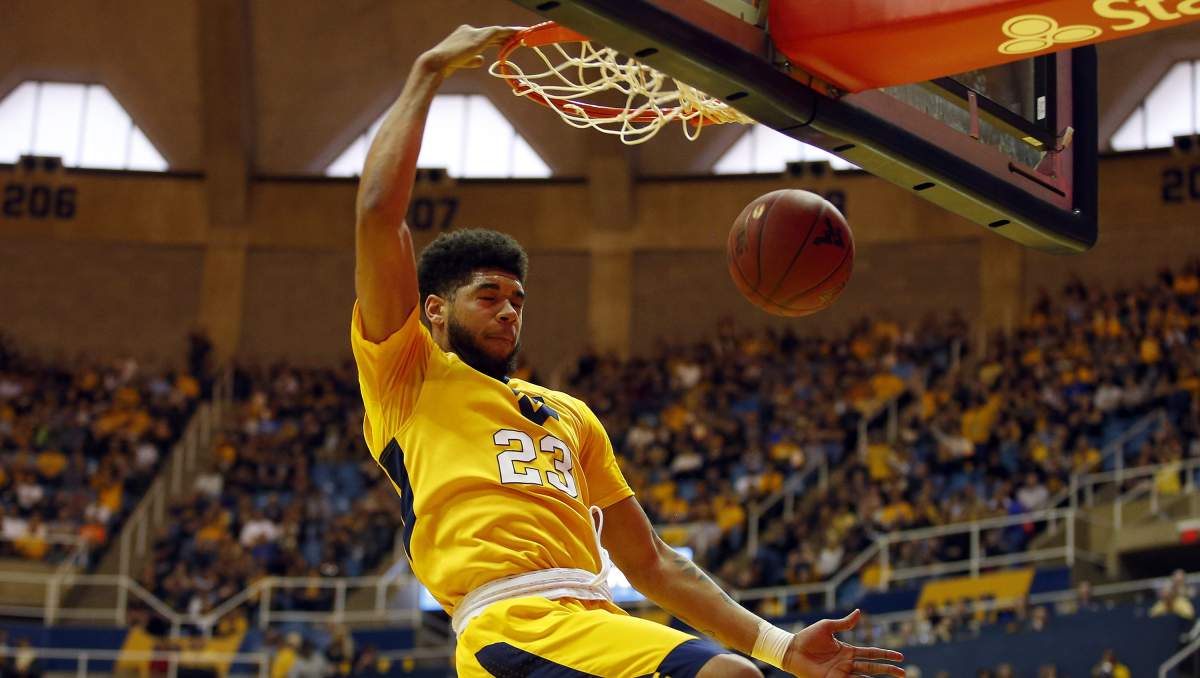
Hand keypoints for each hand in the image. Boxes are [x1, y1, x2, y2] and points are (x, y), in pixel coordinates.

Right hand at [421, 24, 522, 77]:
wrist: (436, 62)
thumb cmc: (446, 65)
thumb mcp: (463, 62)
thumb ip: (473, 59)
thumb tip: (482, 60)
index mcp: (465, 35)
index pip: (486, 37)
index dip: (499, 40)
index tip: (509, 42)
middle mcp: (470, 30)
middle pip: (493, 33)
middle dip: (508, 35)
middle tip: (522, 35)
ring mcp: (474, 32)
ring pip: (497, 31)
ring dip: (512, 32)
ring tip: (525, 33)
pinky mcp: (478, 37)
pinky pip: (498, 32)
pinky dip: (509, 32)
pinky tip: (519, 34)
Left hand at [783, 609, 904, 676]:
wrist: (792, 649)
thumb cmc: (808, 637)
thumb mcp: (827, 627)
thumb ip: (845, 623)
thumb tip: (859, 612)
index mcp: (848, 651)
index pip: (871, 653)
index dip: (886, 655)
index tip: (900, 657)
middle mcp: (847, 664)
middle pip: (872, 667)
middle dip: (887, 671)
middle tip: (903, 674)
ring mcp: (840, 673)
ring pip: (864, 677)